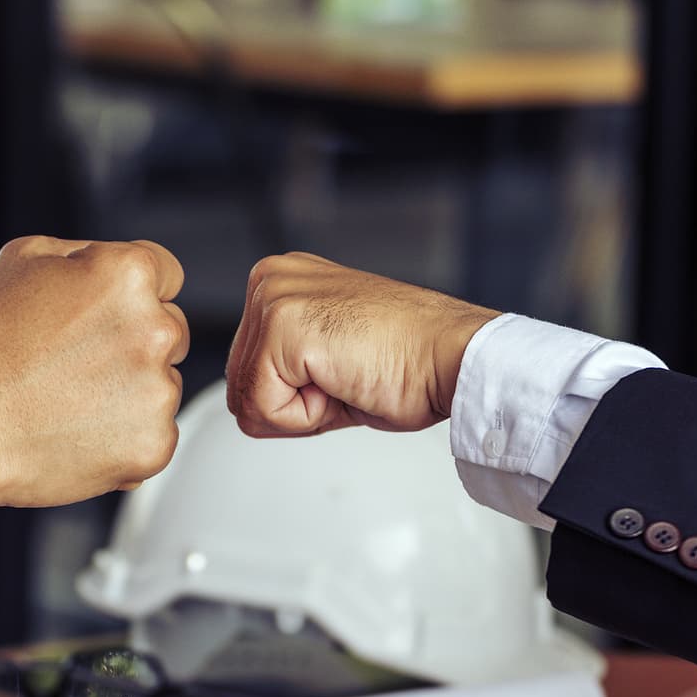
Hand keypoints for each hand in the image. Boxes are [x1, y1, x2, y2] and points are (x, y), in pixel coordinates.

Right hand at [0, 236, 188, 507]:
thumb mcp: (24, 260)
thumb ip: (86, 253)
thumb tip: (112, 263)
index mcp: (128, 274)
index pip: (167, 274)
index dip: (130, 296)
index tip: (102, 318)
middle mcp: (156, 329)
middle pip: (172, 332)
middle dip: (134, 344)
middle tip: (74, 365)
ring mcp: (159, 392)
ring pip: (163, 386)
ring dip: (130, 393)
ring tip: (67, 402)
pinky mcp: (154, 445)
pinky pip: (155, 435)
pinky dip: (125, 439)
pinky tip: (77, 433)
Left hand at [225, 252, 498, 436]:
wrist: (456, 357)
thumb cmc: (411, 362)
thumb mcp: (326, 359)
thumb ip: (279, 374)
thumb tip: (245, 408)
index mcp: (280, 281)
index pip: (244, 374)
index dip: (295, 398)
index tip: (345, 370)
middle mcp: (270, 279)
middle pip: (240, 388)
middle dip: (294, 405)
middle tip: (350, 377)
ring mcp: (273, 298)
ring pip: (250, 401)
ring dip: (302, 411)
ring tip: (349, 377)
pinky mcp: (282, 326)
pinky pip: (265, 409)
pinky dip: (308, 417)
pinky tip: (346, 381)